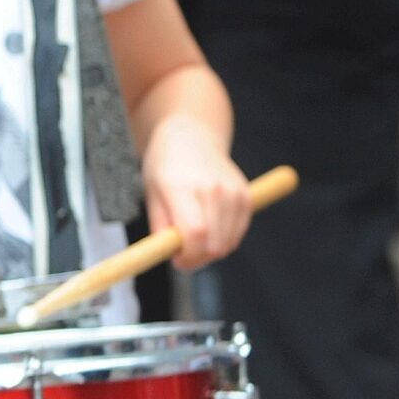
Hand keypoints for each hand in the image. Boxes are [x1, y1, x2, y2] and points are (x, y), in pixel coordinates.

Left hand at [140, 117, 250, 270]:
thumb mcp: (152, 194)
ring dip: (210, 250)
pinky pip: (238, 234)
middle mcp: (213, 189)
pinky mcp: (246, 196)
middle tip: (182, 253)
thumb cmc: (164, 167)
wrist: (192, 137)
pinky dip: (224, 240)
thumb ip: (161, 226)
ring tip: (192, 236)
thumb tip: (172, 255)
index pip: (195, 233)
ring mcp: (233, 192)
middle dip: (197, 258)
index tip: (177, 261)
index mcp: (182, 187)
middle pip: (214, 244)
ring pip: (228, 243)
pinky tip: (209, 228)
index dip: (188, 256)